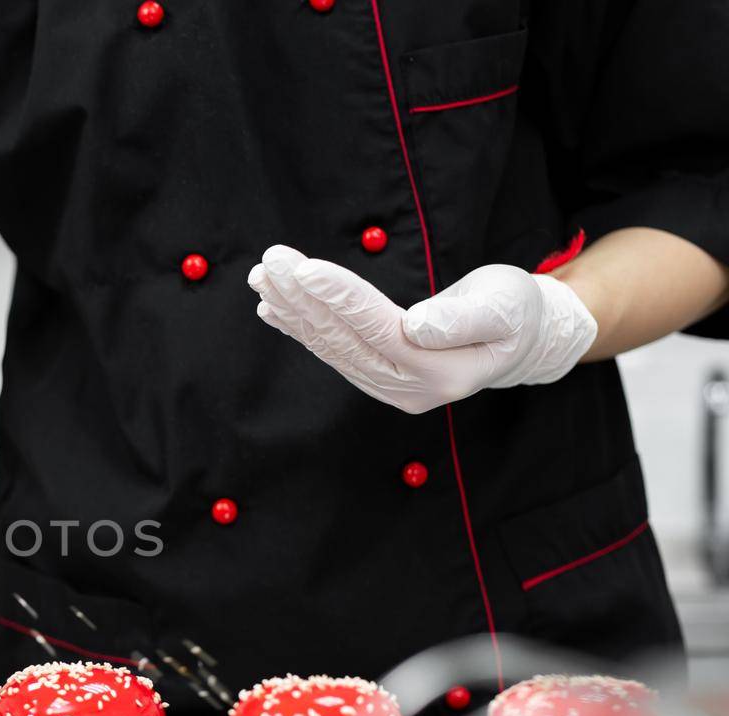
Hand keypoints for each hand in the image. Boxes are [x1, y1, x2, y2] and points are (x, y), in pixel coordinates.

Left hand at [248, 245, 597, 413]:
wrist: (519, 341)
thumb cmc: (516, 313)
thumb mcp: (504, 306)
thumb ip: (463, 318)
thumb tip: (416, 325)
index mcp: (442, 371)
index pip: (379, 329)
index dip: (341, 298)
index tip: (304, 268)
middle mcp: (409, 387)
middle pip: (346, 339)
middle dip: (303, 298)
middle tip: (271, 260)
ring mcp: (389, 387)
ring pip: (332, 346)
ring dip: (294, 310)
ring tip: (263, 276)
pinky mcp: (376, 378)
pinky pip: (333, 351)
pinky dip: (301, 327)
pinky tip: (273, 307)